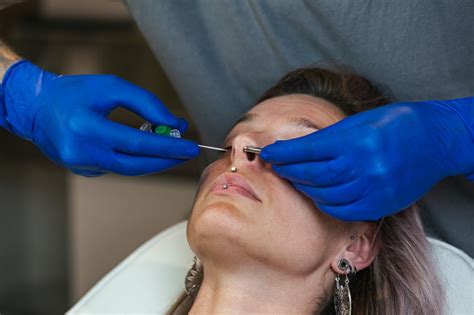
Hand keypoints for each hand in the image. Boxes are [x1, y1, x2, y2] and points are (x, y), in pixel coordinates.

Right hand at [0, 60, 198, 175]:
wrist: (37, 108)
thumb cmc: (75, 93)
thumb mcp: (111, 87)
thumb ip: (146, 104)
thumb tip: (174, 124)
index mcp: (86, 127)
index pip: (136, 142)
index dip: (167, 146)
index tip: (190, 147)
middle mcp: (81, 151)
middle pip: (135, 164)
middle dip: (166, 160)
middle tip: (187, 153)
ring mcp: (81, 165)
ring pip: (128, 169)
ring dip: (152, 160)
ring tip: (169, 148)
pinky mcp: (83, 170)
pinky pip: (117, 167)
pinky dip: (134, 159)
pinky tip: (142, 149)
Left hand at [260, 97, 473, 220]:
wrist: (435, 140)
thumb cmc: (396, 124)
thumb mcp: (359, 122)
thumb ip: (329, 139)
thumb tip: (297, 150)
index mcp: (356, 139)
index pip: (307, 150)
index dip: (283, 153)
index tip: (267, 153)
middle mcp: (363, 165)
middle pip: (312, 174)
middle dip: (289, 170)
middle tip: (276, 166)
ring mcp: (373, 188)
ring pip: (325, 194)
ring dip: (305, 187)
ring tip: (295, 179)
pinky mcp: (381, 204)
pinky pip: (343, 210)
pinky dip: (326, 203)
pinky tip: (319, 193)